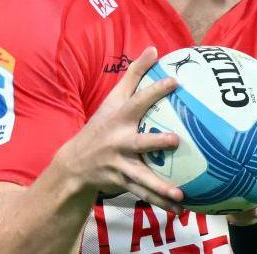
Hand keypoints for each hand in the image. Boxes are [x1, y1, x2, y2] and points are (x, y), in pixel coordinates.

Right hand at [52, 47, 183, 211]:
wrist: (76, 163)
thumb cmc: (102, 125)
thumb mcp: (113, 98)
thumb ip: (135, 74)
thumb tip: (154, 48)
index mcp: (119, 119)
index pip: (139, 101)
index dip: (155, 90)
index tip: (175, 82)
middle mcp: (119, 142)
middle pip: (138, 142)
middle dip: (155, 142)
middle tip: (175, 140)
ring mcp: (120, 165)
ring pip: (142, 177)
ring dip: (160, 186)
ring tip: (180, 194)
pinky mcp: (123, 183)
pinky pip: (144, 194)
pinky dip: (160, 202)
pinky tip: (181, 208)